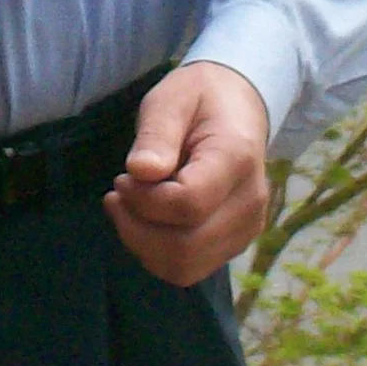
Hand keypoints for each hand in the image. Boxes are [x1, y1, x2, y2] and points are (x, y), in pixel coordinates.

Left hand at [102, 61, 269, 287]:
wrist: (238, 106)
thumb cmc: (199, 98)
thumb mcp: (171, 99)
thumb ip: (157, 134)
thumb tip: (140, 172)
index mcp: (236, 159)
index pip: (188, 203)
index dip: (144, 199)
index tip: (122, 177)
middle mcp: (249, 203)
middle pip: (185, 248)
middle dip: (137, 229)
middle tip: (118, 194)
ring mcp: (246, 228)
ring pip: (186, 267)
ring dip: (143, 246)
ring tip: (127, 208)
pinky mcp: (235, 243)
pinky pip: (190, 267)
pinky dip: (157, 252)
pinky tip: (144, 221)